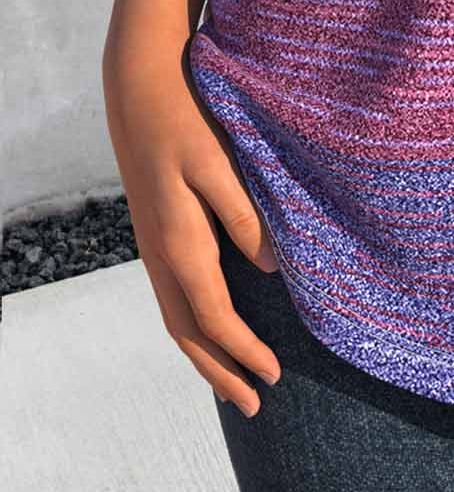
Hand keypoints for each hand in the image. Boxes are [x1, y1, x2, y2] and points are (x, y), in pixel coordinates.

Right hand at [102, 43, 281, 417]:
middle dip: (218, 371)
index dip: (243, 351)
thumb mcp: (220, 161)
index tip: (274, 376)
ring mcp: (155, 243)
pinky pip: (173, 293)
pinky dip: (192, 321)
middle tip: (252, 406)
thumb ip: (244, 214)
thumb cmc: (188, 118)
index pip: (214, 316)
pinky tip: (211, 324)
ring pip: (177, 315)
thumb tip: (270, 268)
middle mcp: (161, 252)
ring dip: (204, 352)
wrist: (141, 85)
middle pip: (188, 331)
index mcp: (179, 241)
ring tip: (230, 382)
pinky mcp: (158, 229)